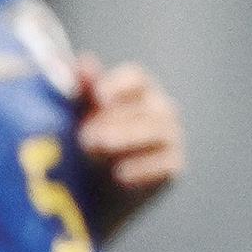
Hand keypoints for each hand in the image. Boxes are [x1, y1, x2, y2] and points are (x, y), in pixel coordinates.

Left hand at [75, 56, 183, 200]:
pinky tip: (119, 175)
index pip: (135, 77)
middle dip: (115, 119)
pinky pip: (166, 163)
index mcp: (137, 89)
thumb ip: (80, 88)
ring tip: (94, 150)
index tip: (98, 97)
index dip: (117, 85)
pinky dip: (143, 168)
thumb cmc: (86, 141)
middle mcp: (160, 108)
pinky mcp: (174, 165)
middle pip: (146, 105)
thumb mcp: (78, 114)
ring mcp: (170, 136)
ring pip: (157, 130)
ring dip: (125, 139)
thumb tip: (83, 61)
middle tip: (85, 135)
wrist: (95, 190)